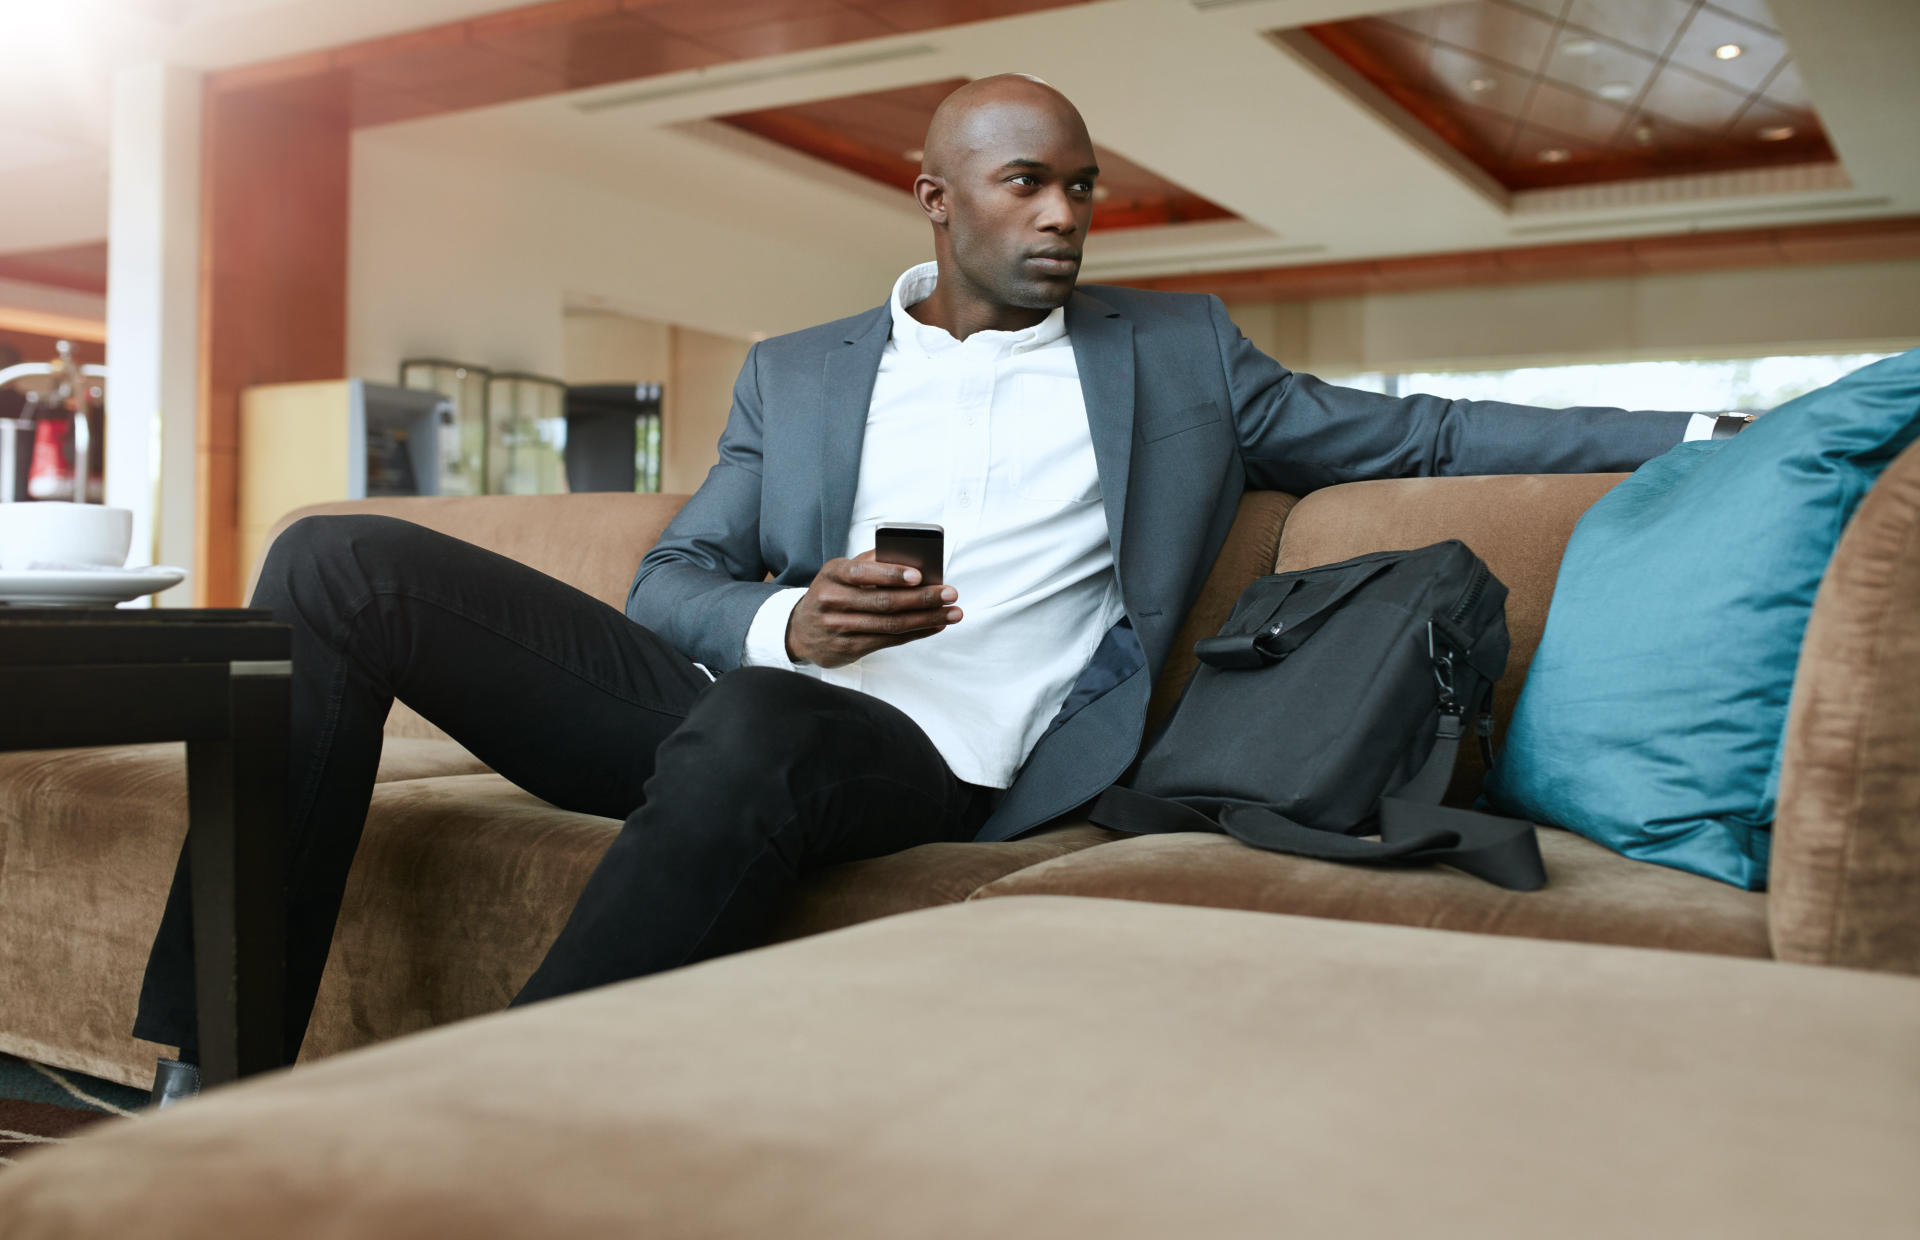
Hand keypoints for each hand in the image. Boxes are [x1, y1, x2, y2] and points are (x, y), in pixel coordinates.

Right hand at [786, 551, 961, 668]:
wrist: (799, 630)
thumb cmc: (831, 593)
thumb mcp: (840, 572)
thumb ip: (870, 563)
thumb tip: (911, 559)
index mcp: (833, 574)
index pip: (863, 572)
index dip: (892, 574)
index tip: (920, 575)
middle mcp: (833, 600)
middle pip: (884, 602)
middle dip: (923, 598)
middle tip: (950, 593)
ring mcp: (839, 627)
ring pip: (891, 624)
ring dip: (926, 619)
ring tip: (952, 612)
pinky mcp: (848, 648)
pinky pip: (889, 641)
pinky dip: (916, 633)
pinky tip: (935, 626)